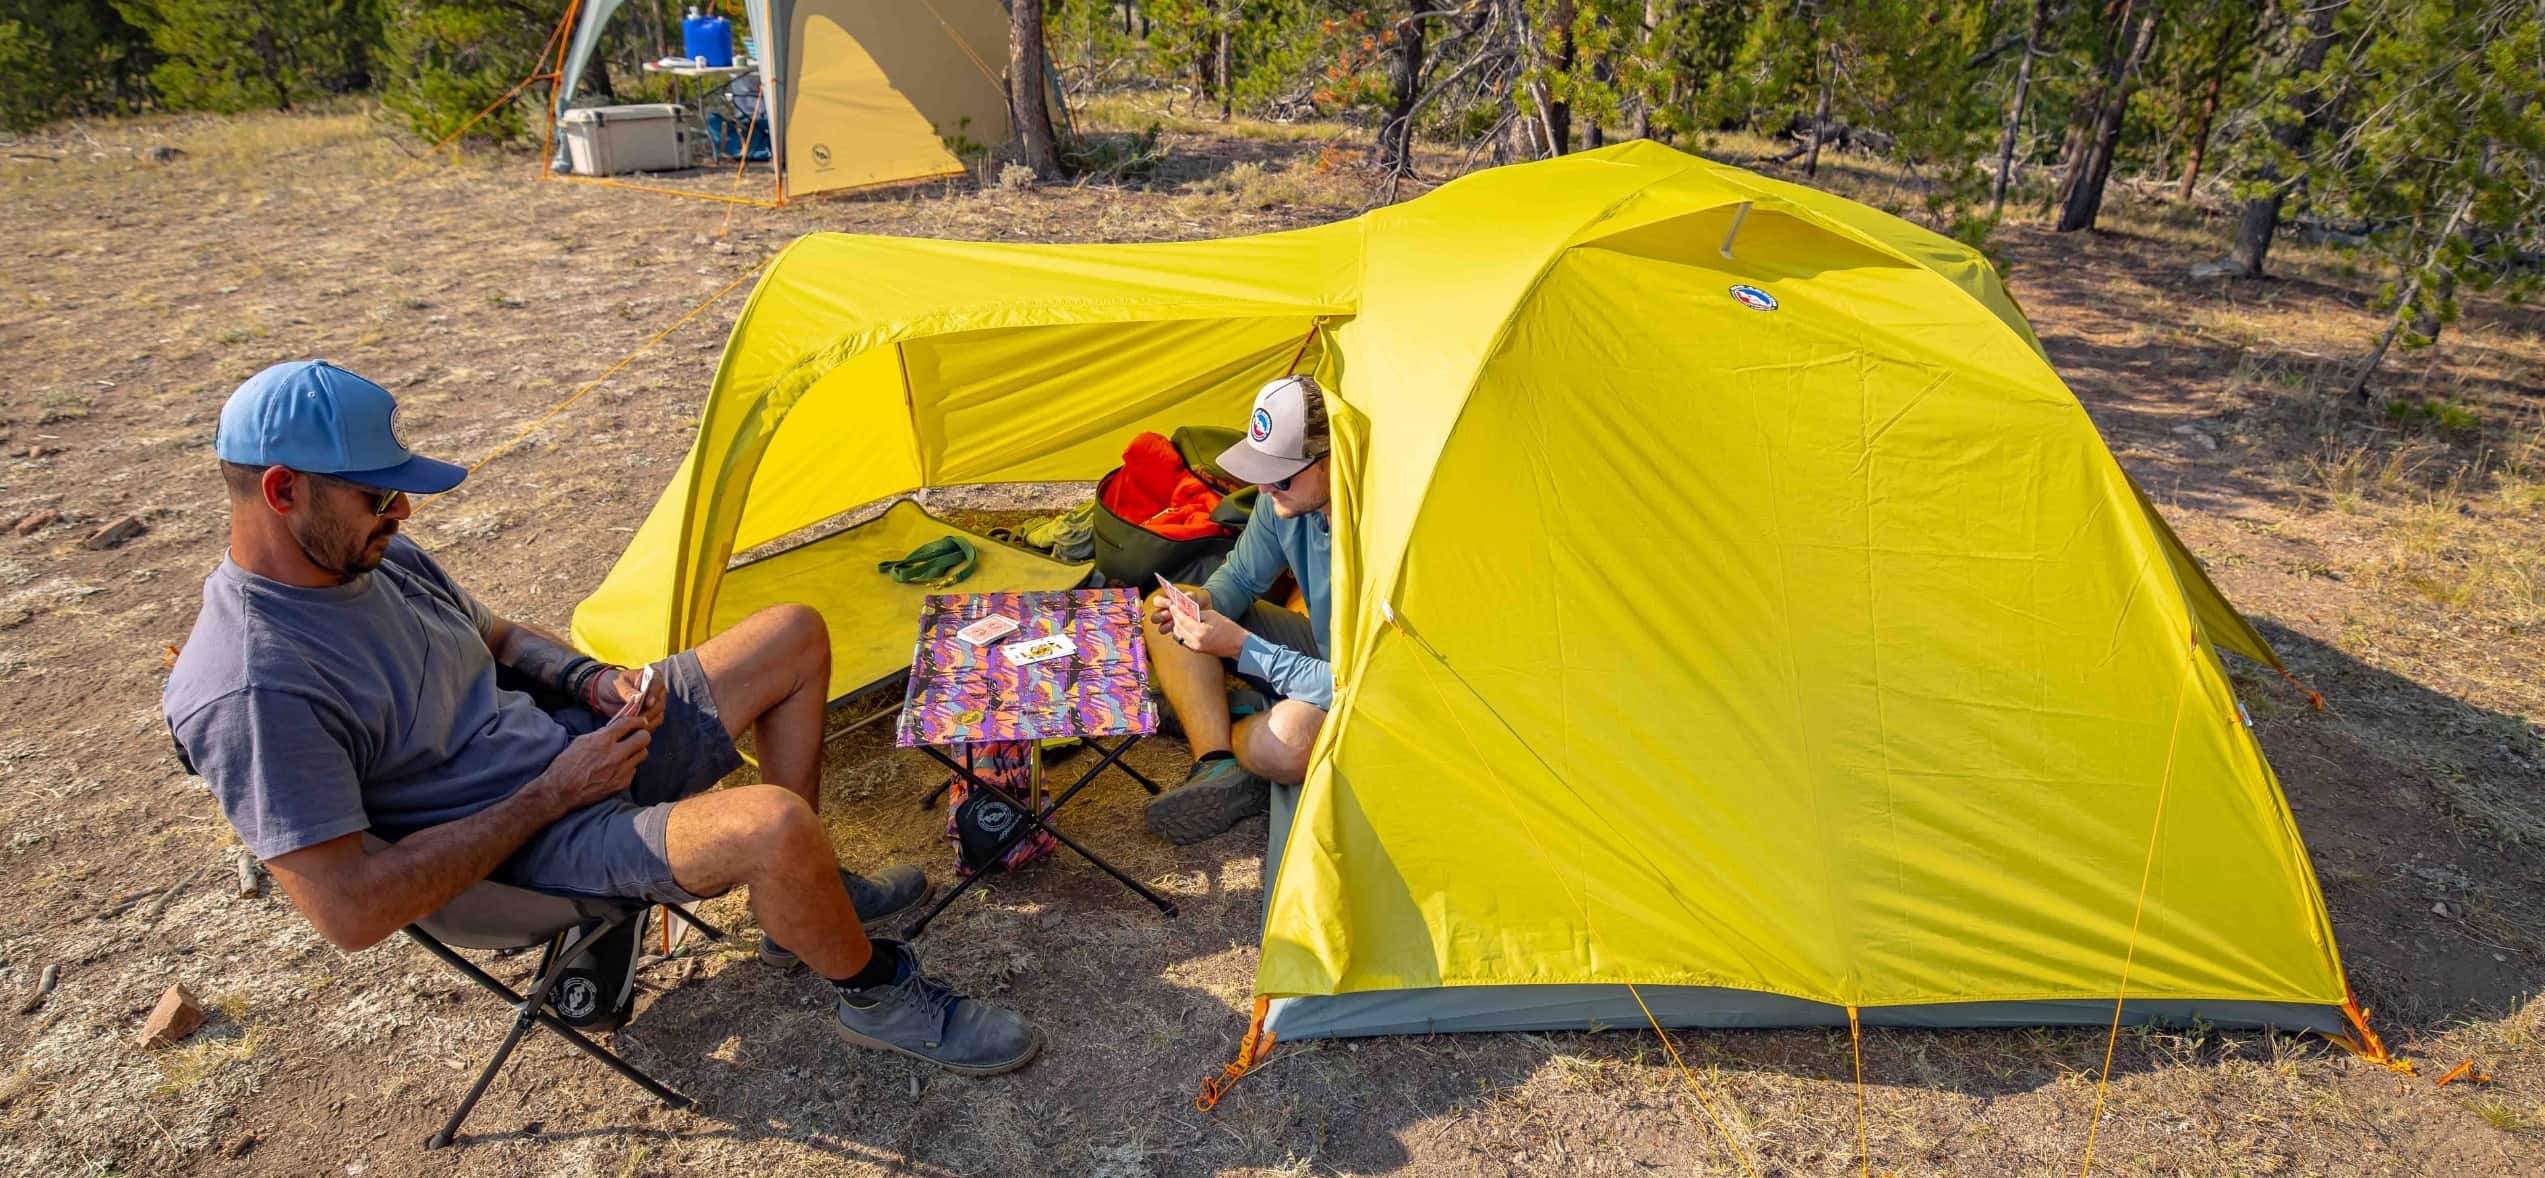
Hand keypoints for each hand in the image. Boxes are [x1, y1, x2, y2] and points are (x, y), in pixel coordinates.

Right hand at [529, 707, 652, 813]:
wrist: (562, 791)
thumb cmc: (566, 765)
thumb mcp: (581, 741)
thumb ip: (601, 734)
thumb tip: (613, 731)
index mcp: (603, 740)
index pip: (629, 723)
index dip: (638, 721)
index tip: (640, 722)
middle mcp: (616, 754)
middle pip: (644, 738)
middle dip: (641, 735)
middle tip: (636, 737)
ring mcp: (621, 770)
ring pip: (643, 754)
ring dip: (636, 752)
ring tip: (627, 753)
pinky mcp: (623, 783)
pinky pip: (634, 771)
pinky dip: (628, 768)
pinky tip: (617, 770)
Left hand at [589, 664, 666, 730]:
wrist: (607, 694)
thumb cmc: (615, 684)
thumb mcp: (619, 683)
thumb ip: (627, 690)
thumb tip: (638, 697)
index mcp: (653, 677)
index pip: (658, 685)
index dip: (654, 694)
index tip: (648, 703)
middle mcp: (658, 692)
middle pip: (660, 704)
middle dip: (649, 713)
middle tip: (638, 718)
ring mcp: (655, 706)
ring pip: (658, 717)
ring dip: (648, 723)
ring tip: (635, 726)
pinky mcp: (650, 717)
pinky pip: (652, 725)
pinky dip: (645, 728)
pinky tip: (635, 730)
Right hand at [1146, 585, 1210, 630]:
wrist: (1206, 610)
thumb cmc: (1197, 601)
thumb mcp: (1194, 596)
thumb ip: (1189, 596)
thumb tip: (1186, 597)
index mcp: (1166, 602)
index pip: (1157, 601)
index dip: (1161, 602)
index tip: (1169, 603)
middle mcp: (1165, 613)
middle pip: (1155, 617)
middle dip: (1161, 616)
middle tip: (1169, 614)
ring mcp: (1170, 624)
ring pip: (1161, 628)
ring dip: (1166, 626)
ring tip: (1174, 623)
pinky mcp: (1177, 633)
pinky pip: (1173, 635)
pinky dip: (1177, 633)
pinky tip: (1183, 630)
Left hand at [1171, 606, 1248, 658]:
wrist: (1237, 645)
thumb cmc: (1228, 628)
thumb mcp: (1212, 615)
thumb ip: (1197, 613)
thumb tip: (1185, 610)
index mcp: (1200, 631)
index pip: (1182, 620)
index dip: (1176, 612)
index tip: (1172, 605)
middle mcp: (1195, 641)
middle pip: (1179, 627)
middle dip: (1176, 617)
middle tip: (1175, 609)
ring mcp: (1195, 647)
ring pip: (1179, 635)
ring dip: (1178, 625)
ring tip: (1179, 617)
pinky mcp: (1196, 651)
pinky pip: (1184, 640)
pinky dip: (1182, 632)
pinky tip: (1184, 626)